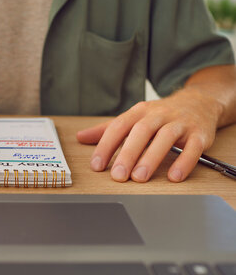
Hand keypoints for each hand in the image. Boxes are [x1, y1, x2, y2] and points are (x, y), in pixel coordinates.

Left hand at [76, 89, 221, 181]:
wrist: (200, 102)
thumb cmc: (160, 115)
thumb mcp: (133, 117)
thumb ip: (107, 129)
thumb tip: (80, 137)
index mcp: (139, 112)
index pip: (118, 127)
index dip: (106, 145)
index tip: (96, 165)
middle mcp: (158, 115)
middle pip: (141, 132)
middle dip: (128, 154)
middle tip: (118, 175)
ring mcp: (180, 123)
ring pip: (165, 138)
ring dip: (151, 158)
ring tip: (139, 178)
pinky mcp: (200, 134)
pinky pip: (193, 148)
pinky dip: (184, 162)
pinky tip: (173, 177)